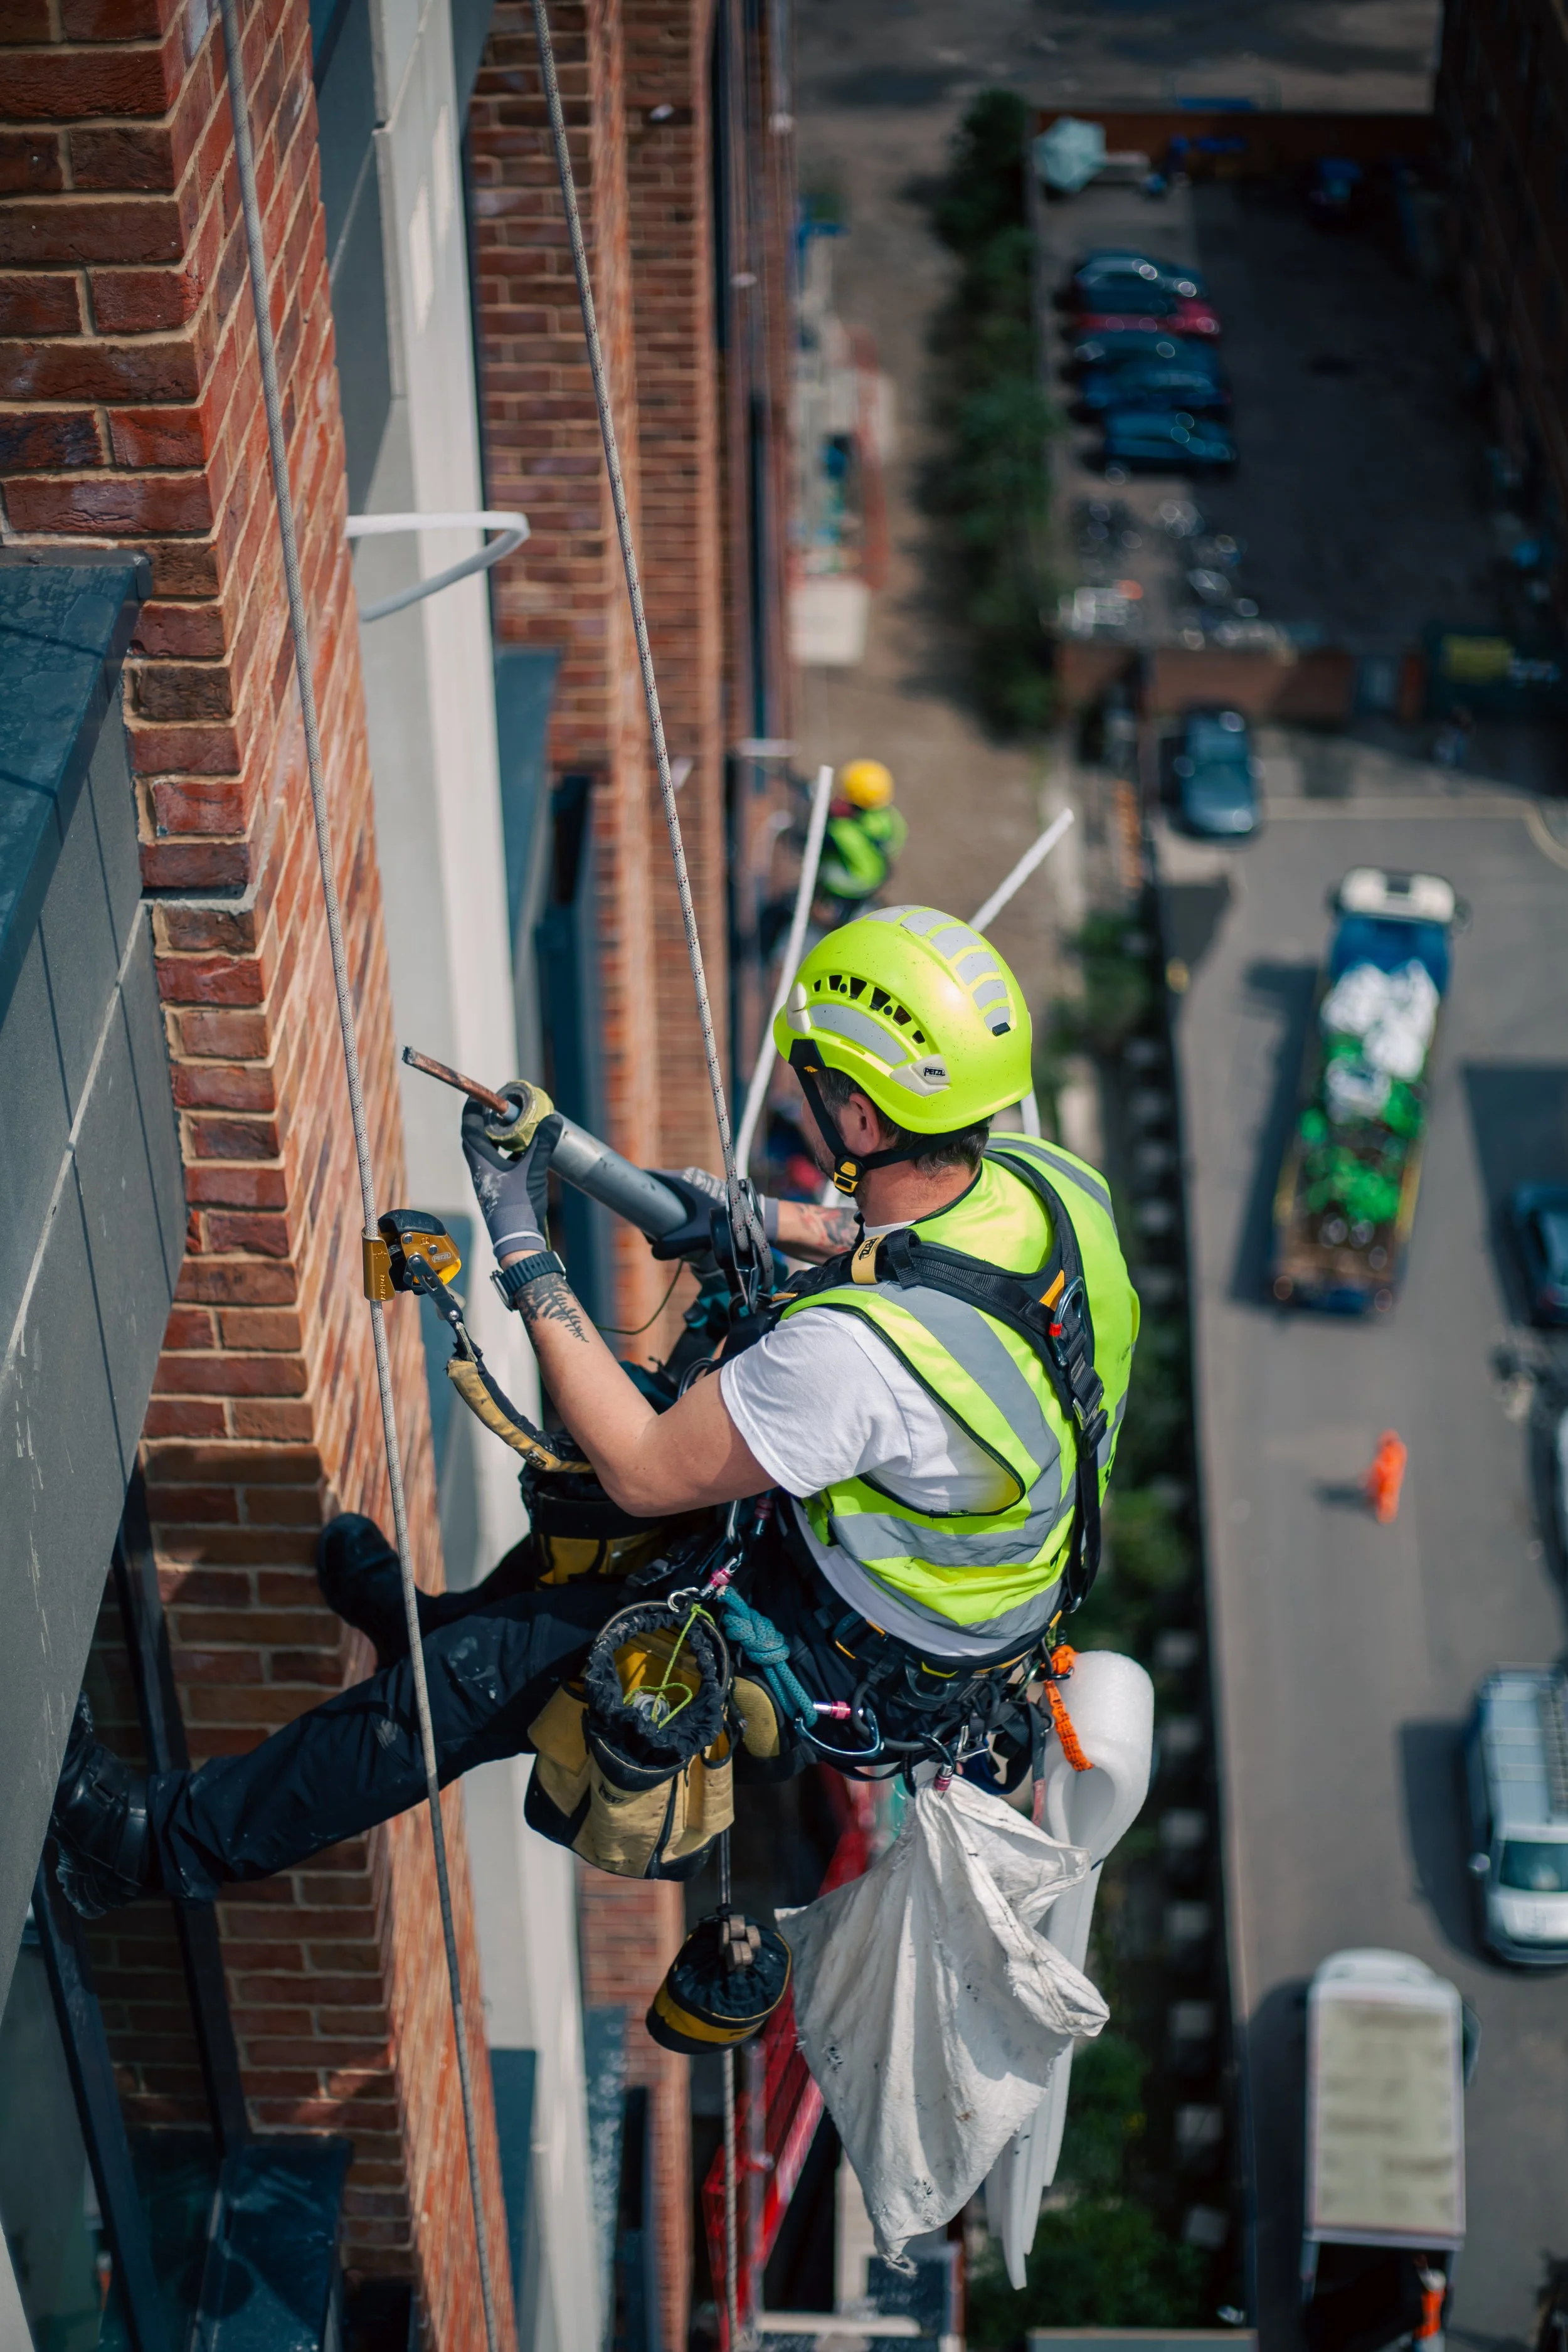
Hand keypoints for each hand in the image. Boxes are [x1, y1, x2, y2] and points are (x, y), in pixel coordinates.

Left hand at [462, 1088, 561, 1261]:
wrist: (517, 1242)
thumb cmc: (518, 1208)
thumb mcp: (533, 1171)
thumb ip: (542, 1144)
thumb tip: (553, 1119)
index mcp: (481, 1163)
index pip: (469, 1129)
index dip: (473, 1110)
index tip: (482, 1096)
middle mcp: (481, 1170)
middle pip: (477, 1138)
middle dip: (487, 1121)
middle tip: (501, 1108)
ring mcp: (490, 1181)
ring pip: (489, 1152)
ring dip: (498, 1137)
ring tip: (514, 1125)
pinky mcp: (500, 1190)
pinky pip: (500, 1164)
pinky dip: (509, 1153)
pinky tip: (525, 1151)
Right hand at [648, 1169, 779, 1262]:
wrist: (754, 1218)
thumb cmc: (728, 1222)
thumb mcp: (698, 1235)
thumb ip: (675, 1245)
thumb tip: (655, 1252)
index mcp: (683, 1179)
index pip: (651, 1176)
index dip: (636, 1188)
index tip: (627, 1205)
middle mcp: (689, 1178)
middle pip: (658, 1189)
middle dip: (649, 1209)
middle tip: (649, 1231)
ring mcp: (697, 1185)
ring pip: (670, 1197)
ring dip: (664, 1214)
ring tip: (666, 1236)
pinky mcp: (703, 1194)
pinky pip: (682, 1201)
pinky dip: (676, 1214)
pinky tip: (680, 1232)